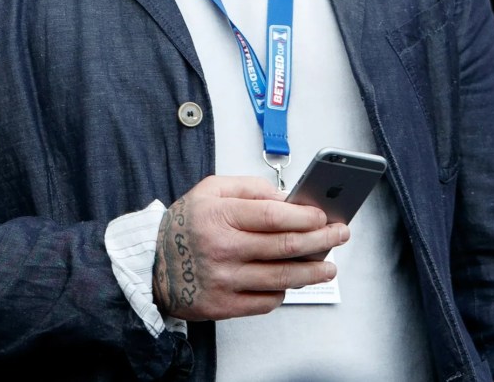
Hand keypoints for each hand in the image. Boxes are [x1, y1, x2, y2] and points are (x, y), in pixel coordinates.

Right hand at [152, 175, 349, 320]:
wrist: (153, 264)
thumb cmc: (186, 224)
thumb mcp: (210, 190)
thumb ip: (249, 187)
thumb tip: (286, 198)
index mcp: (220, 215)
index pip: (273, 216)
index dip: (305, 216)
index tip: (323, 216)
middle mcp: (223, 248)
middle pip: (285, 246)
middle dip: (320, 240)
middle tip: (339, 235)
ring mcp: (225, 280)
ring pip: (282, 278)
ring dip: (313, 272)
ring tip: (329, 267)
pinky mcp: (224, 306)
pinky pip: (267, 300)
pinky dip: (284, 290)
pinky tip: (292, 281)